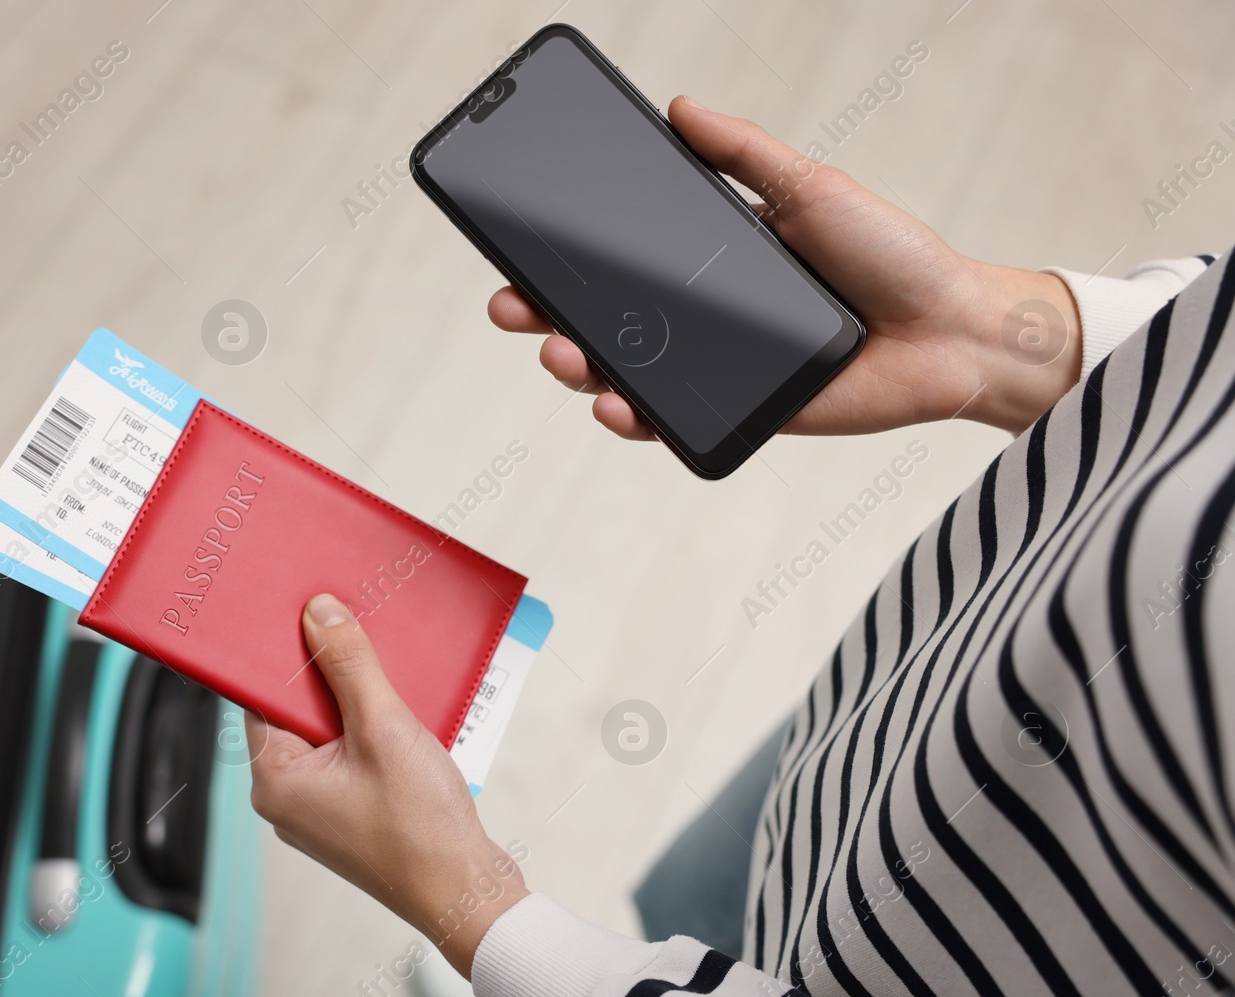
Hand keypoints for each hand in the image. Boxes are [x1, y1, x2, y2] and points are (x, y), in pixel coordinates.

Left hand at [245, 594, 528, 978]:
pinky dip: (372, 729)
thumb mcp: (384, 729)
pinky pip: (351, 755)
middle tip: (352, 628)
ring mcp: (320, 810)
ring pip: (328, 731)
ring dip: (356, 699)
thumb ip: (348, 666)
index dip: (282, 653)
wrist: (466, 895)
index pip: (259, 697)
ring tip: (385, 668)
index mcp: (276, 781)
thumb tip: (318, 614)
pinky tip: (403, 710)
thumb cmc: (421, 828)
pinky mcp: (352, 815)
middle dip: (327, 672)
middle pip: (295, 711)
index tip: (300, 612)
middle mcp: (288, 798)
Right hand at [488, 97, 1081, 438]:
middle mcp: (705, 315)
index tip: (518, 248)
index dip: (566, 258)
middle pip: (605, 319)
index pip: (622, 259)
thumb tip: (678, 106)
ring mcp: (718, 369)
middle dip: (546, 316)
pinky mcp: (742, 413)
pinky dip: (635, 419)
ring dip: (579, 368)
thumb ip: (743, 152)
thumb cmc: (893, 255)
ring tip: (561, 356)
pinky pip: (674, 421)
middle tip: (513, 308)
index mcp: (713, 259)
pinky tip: (615, 406)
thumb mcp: (811, 187)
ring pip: (625, 372)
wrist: (954, 330)